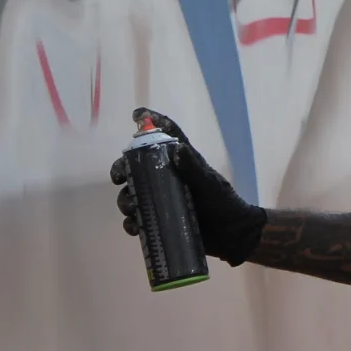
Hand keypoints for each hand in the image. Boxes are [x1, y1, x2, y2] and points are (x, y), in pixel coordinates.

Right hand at [110, 110, 267, 264]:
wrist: (231, 235)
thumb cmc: (223, 203)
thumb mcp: (209, 184)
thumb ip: (194, 168)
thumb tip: (177, 149)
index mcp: (182, 162)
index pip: (167, 135)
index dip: (152, 121)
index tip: (136, 114)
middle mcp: (168, 177)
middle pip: (138, 166)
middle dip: (122, 168)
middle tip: (118, 177)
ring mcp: (162, 199)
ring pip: (133, 192)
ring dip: (125, 198)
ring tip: (130, 207)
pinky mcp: (160, 220)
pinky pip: (138, 218)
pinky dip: (130, 222)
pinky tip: (132, 225)